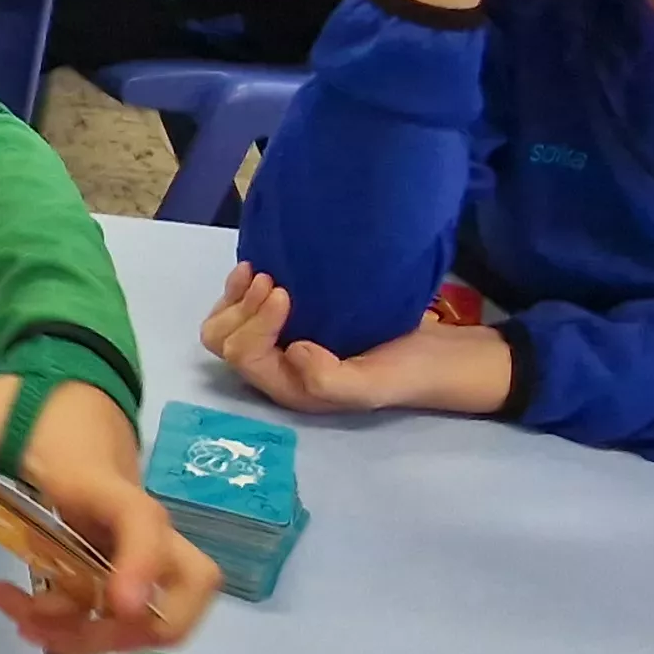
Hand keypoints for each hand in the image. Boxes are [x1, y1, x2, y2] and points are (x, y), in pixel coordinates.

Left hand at [0, 376, 217, 652]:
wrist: (69, 386)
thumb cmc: (26, 406)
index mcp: (99, 484)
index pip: (144, 522)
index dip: (141, 565)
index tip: (119, 604)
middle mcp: (132, 519)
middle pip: (190, 584)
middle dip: (139, 629)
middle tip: (68, 630)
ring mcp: (132, 544)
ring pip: (163, 608)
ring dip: (102, 639)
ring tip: (28, 626)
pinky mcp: (121, 559)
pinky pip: (127, 610)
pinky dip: (86, 629)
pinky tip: (26, 613)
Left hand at [199, 265, 513, 417]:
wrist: (430, 357)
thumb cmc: (402, 371)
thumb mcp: (370, 384)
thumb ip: (329, 378)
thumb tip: (291, 350)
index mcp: (287, 386)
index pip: (245, 353)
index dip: (256, 321)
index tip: (285, 292)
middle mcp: (274, 367)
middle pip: (223, 340)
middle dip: (239, 309)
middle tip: (272, 281)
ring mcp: (279, 342)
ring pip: (227, 322)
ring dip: (236, 295)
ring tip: (260, 271)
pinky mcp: (290, 319)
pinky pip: (247, 305)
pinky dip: (244, 286)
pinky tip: (260, 267)